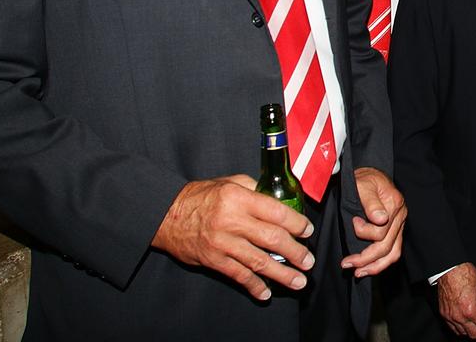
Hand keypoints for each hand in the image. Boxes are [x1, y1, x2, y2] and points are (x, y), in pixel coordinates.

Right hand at [151, 174, 314, 300]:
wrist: (166, 215)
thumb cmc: (201, 196)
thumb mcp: (229, 183)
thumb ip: (255, 190)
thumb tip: (281, 200)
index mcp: (239, 198)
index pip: (276, 212)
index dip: (296, 223)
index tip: (307, 231)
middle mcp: (232, 220)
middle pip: (272, 239)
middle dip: (295, 252)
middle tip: (308, 261)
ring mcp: (222, 243)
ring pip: (258, 261)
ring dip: (281, 273)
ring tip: (298, 280)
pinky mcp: (213, 260)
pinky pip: (238, 275)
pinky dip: (254, 285)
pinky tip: (266, 292)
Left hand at [340, 166, 406, 277]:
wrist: (370, 173)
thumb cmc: (365, 178)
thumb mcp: (364, 184)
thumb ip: (371, 202)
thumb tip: (380, 219)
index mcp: (394, 204)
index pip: (381, 230)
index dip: (363, 232)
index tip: (352, 222)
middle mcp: (400, 216)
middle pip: (387, 246)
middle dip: (366, 258)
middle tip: (347, 263)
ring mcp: (399, 224)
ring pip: (393, 253)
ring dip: (375, 266)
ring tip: (359, 272)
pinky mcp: (396, 230)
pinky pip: (393, 251)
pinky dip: (381, 263)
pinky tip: (368, 267)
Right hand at [438, 262, 475, 337]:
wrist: (449, 269)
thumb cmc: (465, 275)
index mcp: (471, 309)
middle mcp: (460, 316)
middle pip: (474, 335)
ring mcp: (450, 316)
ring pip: (463, 333)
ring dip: (471, 330)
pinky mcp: (444, 314)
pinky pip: (453, 328)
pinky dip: (461, 328)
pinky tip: (465, 322)